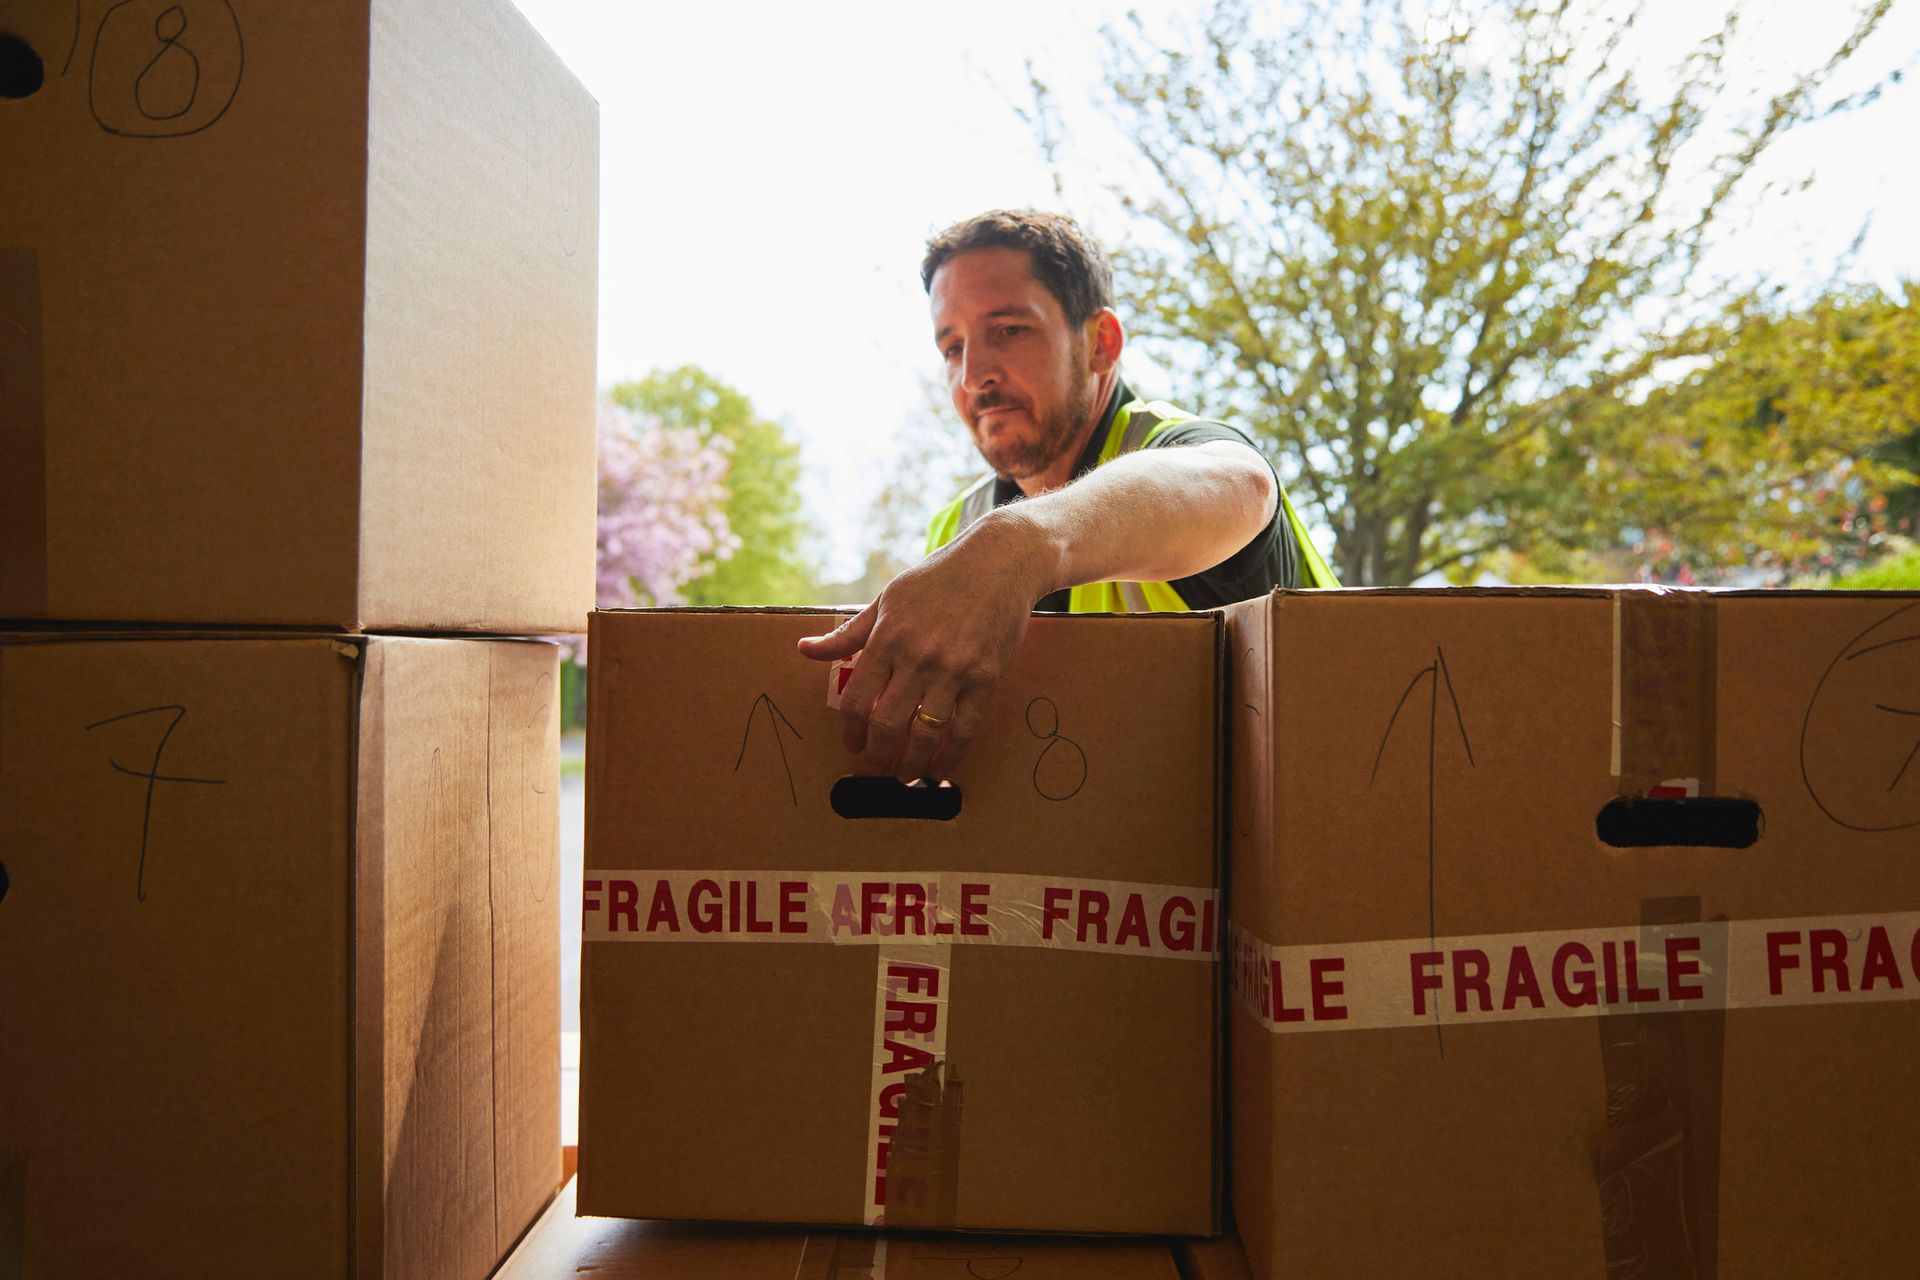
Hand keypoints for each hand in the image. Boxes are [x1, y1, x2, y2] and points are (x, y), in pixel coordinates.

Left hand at [798, 510, 1055, 780]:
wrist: (999, 562)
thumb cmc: (938, 578)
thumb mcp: (886, 599)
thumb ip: (848, 634)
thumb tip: (805, 649)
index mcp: (887, 637)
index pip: (857, 700)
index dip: (850, 731)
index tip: (851, 745)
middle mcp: (918, 657)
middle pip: (889, 724)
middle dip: (878, 756)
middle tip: (876, 769)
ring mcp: (954, 670)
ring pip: (926, 733)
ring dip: (912, 764)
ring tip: (905, 775)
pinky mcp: (985, 678)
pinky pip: (965, 729)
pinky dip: (951, 755)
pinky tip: (941, 767)